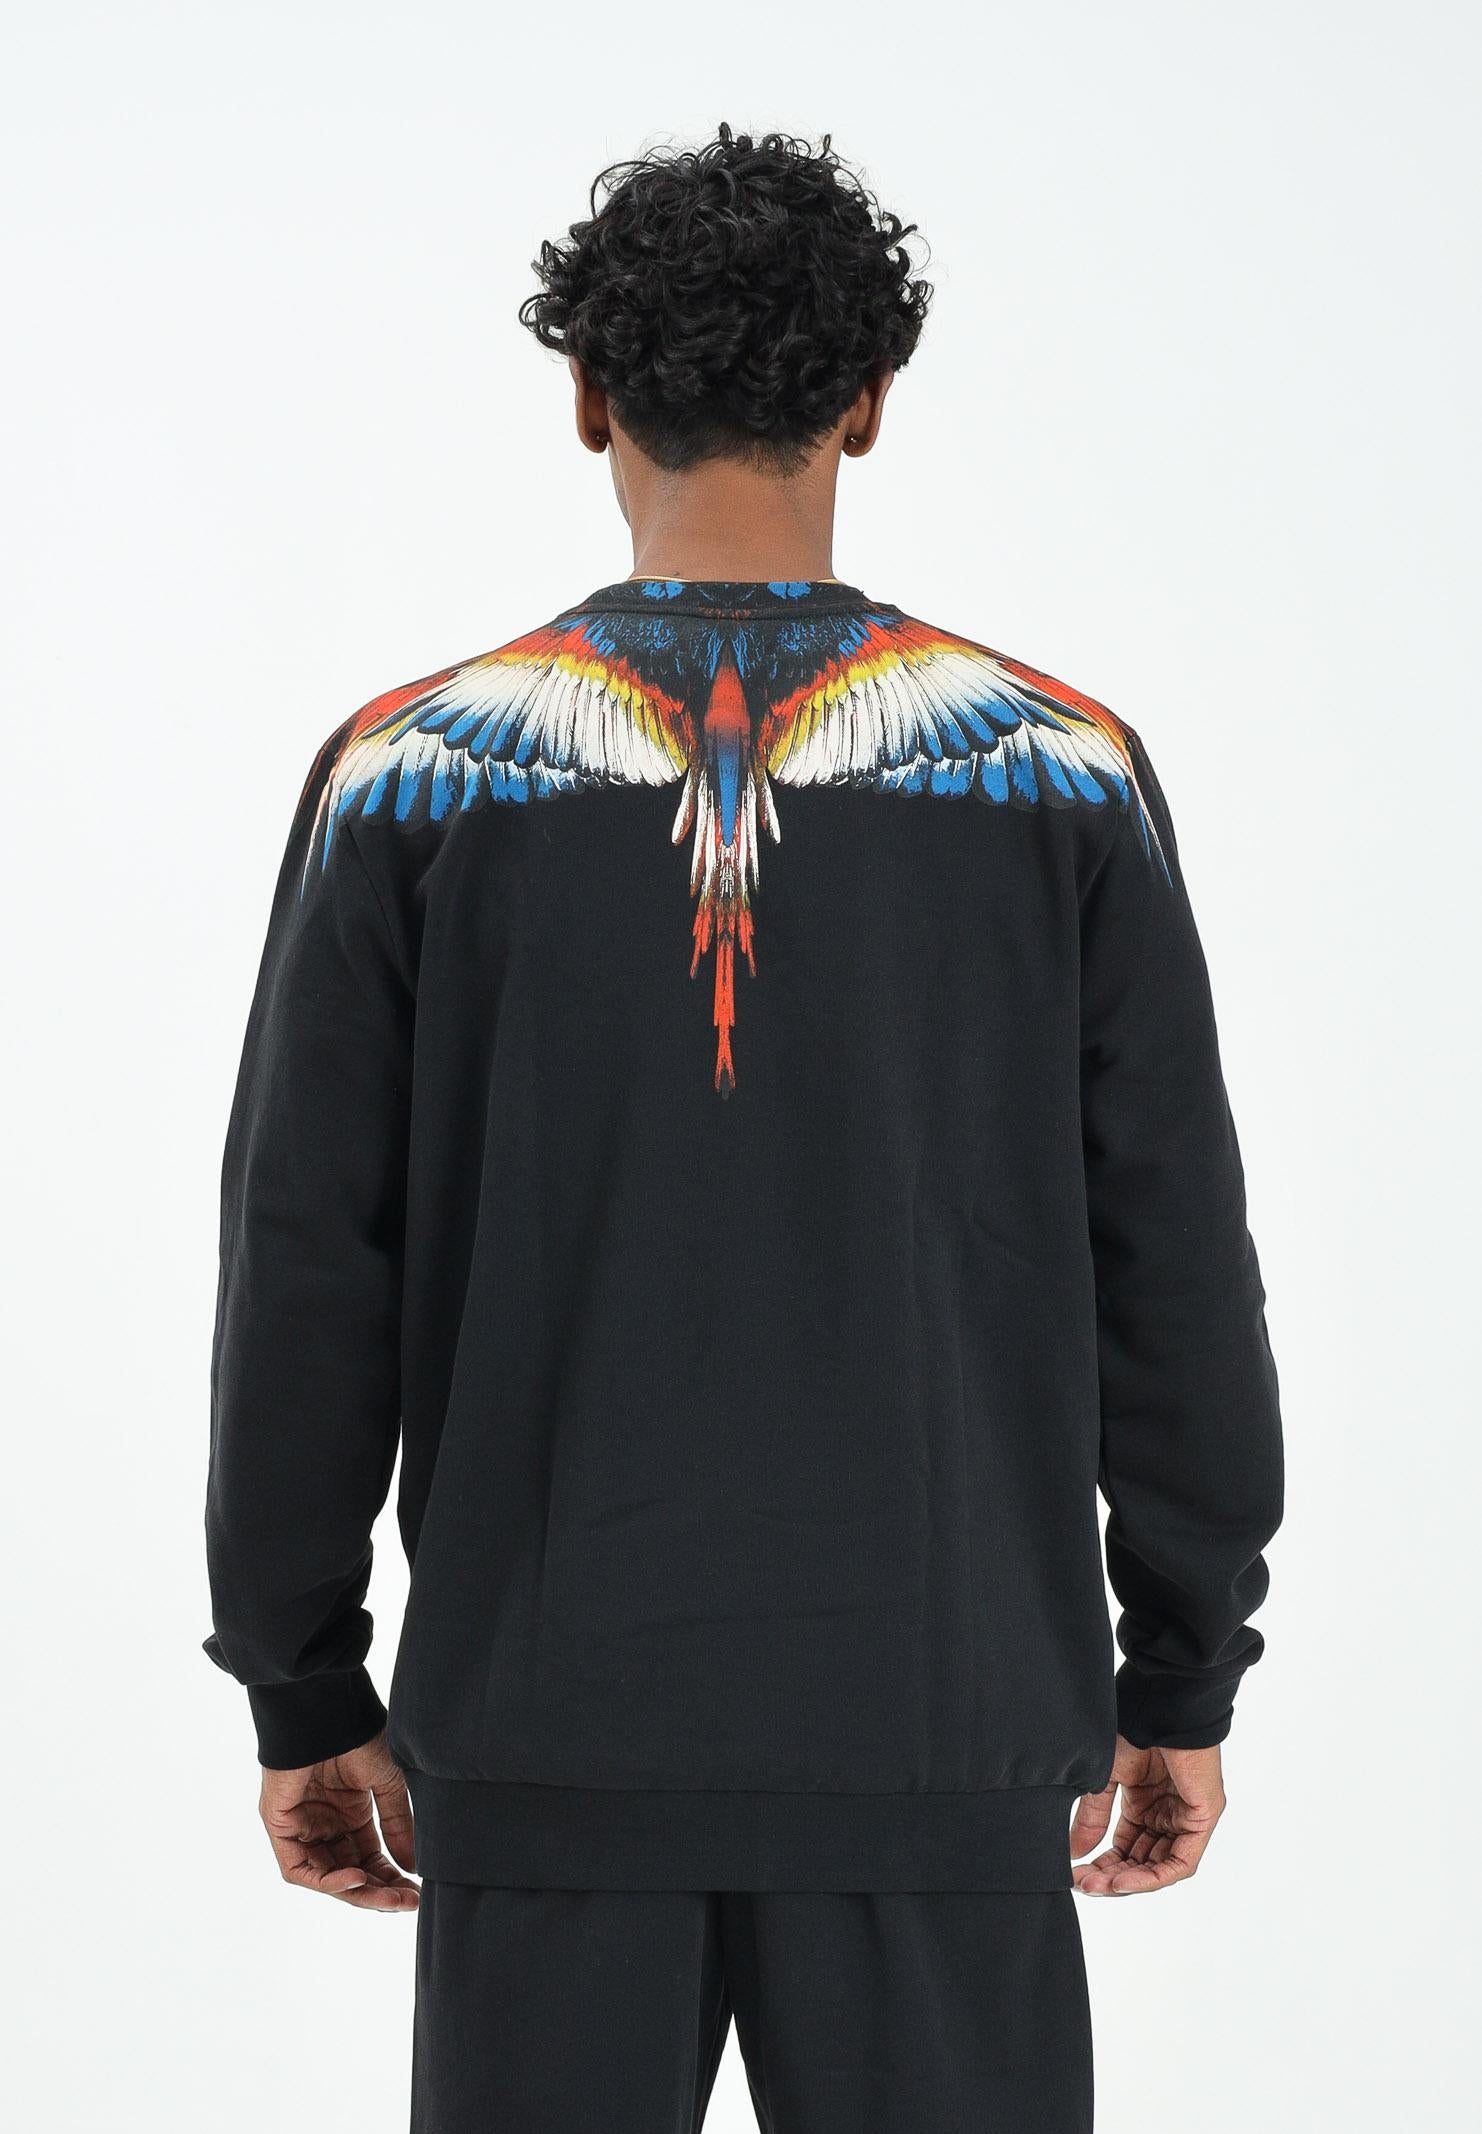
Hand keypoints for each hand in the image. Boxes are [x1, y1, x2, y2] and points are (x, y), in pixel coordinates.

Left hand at [259, 1731, 418, 1911]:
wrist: (328, 1712)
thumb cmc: (358, 1737)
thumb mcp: (387, 1785)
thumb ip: (397, 1826)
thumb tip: (412, 1866)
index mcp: (349, 1812)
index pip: (369, 1858)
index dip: (390, 1878)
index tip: (415, 1893)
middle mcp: (324, 1823)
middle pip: (350, 1872)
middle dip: (378, 1891)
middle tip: (406, 1903)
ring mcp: (301, 1827)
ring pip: (327, 1875)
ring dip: (357, 1891)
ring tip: (388, 1898)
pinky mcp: (280, 1826)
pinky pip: (300, 1868)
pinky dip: (328, 1880)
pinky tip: (357, 1878)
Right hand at [1070, 1735, 1224, 1895]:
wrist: (1162, 1706)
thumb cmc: (1135, 1728)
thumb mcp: (1106, 1777)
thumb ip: (1094, 1816)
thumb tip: (1074, 1852)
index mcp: (1146, 1802)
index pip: (1125, 1846)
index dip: (1102, 1865)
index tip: (1076, 1876)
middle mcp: (1168, 1814)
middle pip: (1141, 1860)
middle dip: (1112, 1877)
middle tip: (1083, 1886)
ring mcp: (1187, 1818)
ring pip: (1159, 1866)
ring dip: (1129, 1881)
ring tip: (1100, 1886)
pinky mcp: (1203, 1818)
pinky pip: (1180, 1861)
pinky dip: (1153, 1876)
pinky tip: (1124, 1880)